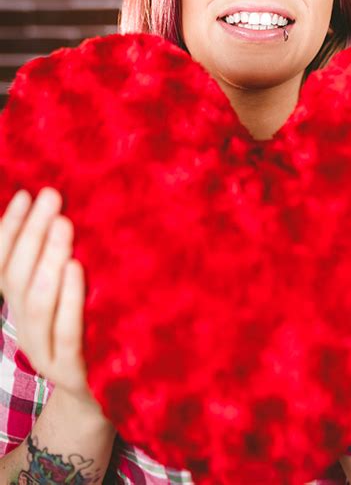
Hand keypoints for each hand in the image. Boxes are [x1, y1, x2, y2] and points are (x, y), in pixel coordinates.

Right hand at [0, 187, 97, 409]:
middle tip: (52, 197)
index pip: (2, 265)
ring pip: (36, 303)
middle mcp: (23, 329)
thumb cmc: (85, 337)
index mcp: (20, 309)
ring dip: (48, 258)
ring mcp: (44, 352)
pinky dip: (70, 298)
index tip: (27, 194)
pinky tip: (77, 268)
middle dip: (32, 233)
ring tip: (63, 224)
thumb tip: (66, 214)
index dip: (10, 229)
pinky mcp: (71, 371)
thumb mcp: (67, 299)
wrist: (96, 402)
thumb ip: (61, 265)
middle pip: (16, 277)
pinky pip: (67, 332)